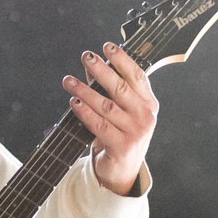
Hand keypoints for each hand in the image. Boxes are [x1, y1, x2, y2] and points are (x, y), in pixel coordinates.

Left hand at [63, 42, 158, 195]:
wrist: (122, 171)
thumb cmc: (120, 134)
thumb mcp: (120, 110)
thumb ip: (108, 89)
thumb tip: (91, 64)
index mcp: (149, 103)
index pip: (137, 76)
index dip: (122, 60)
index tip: (108, 46)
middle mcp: (145, 116)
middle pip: (121, 88)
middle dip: (102, 70)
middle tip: (86, 56)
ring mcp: (135, 132)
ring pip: (106, 106)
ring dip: (85, 91)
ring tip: (68, 81)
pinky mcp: (122, 146)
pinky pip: (98, 125)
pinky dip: (84, 112)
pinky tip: (74, 102)